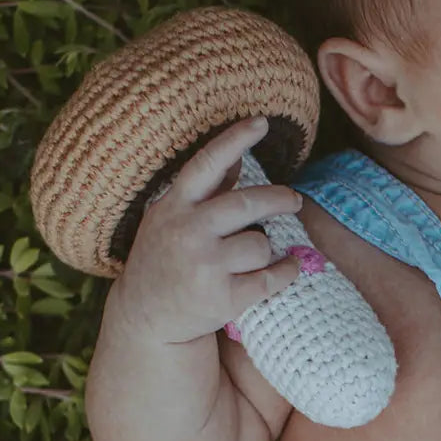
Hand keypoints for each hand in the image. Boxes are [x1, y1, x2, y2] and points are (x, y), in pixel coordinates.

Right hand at [115, 116, 303, 343]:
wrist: (146, 318)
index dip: (235, 140)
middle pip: (249, 204)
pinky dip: (287, 272)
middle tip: (294, 201)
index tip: (262, 122)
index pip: (207, 165)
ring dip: (266, 249)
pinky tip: (285, 270)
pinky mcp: (224, 298)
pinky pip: (274, 277)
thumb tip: (238, 155)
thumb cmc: (165, 260)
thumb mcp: (171, 219)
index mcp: (174, 207)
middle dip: (280, 199)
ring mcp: (205, 266)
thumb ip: (205, 192)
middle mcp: (187, 232)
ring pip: (262, 244)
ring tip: (254, 257)